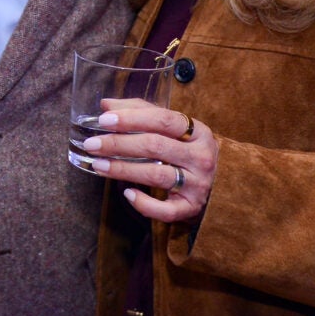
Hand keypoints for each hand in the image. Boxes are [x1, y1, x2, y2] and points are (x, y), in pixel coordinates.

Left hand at [80, 97, 217, 224]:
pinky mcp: (191, 207)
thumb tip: (106, 105)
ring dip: (123, 170)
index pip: (163, 119)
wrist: (223, 184)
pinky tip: (127, 194)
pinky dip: (144, 203)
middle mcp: (200, 157)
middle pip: (155, 146)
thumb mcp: (173, 128)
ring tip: (98, 164)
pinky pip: (165, 210)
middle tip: (91, 144)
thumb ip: (141, 112)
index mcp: (198, 132)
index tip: (104, 120)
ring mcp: (198, 184)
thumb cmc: (189, 150)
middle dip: (119, 144)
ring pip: (156, 175)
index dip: (132, 118)